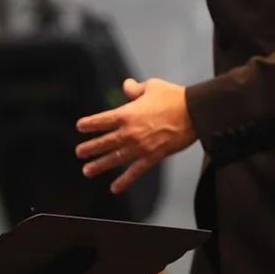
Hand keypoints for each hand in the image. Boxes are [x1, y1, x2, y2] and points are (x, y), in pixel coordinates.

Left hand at [76, 79, 196, 192]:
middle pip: (104, 142)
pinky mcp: (153, 156)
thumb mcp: (152, 86)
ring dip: (100, 165)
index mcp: (127, 114)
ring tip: (87, 171)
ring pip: (115, 158)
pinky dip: (125, 180)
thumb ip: (135, 88)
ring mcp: (140, 146)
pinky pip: (136, 171)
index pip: (102, 120)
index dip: (90, 124)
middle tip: (79, 152)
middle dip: (90, 148)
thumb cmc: (174, 97)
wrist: (195, 112)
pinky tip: (115, 188)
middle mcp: (130, 132)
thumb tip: (127, 86)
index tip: (80, 127)